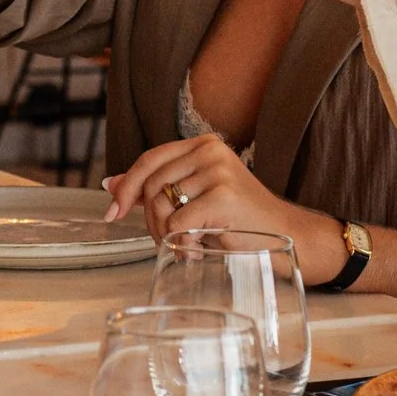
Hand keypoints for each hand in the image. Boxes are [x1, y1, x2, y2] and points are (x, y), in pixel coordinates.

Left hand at [108, 135, 348, 278]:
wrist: (286, 236)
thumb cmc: (240, 219)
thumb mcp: (196, 196)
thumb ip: (158, 187)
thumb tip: (110, 183)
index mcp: (203, 144)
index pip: (150, 160)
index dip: (126, 186)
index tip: (112, 212)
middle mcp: (210, 150)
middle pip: (151, 184)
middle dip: (148, 219)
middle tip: (162, 241)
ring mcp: (218, 171)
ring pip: (161, 205)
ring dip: (164, 234)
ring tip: (184, 247)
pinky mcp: (224, 196)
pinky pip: (178, 224)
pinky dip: (181, 244)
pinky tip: (196, 251)